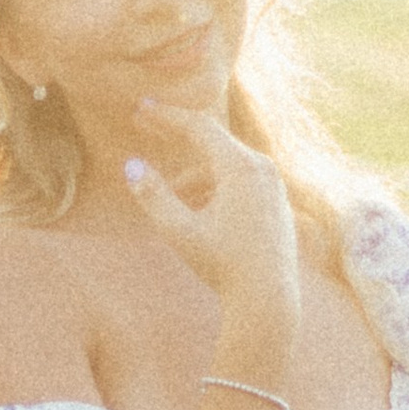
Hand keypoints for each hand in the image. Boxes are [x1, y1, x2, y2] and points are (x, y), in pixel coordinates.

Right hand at [123, 103, 299, 337]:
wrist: (268, 301)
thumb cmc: (223, 266)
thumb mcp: (180, 232)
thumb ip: (154, 196)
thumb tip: (131, 166)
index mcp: (240, 167)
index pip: (198, 127)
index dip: (166, 116)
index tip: (140, 109)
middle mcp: (263, 168)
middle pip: (213, 141)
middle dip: (177, 136)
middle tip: (145, 126)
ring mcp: (274, 186)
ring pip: (227, 166)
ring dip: (196, 174)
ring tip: (173, 195)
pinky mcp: (278, 204)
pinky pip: (242, 182)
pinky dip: (216, 187)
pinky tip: (201, 208)